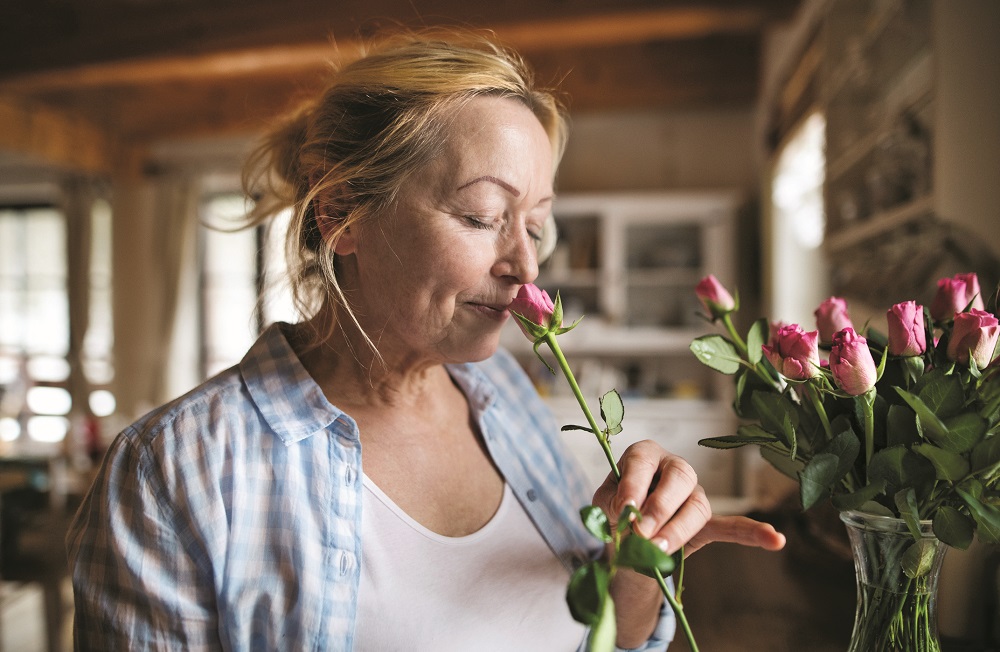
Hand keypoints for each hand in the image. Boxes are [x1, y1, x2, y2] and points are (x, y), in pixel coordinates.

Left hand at [592, 439, 785, 554]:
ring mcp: (694, 494)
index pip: (642, 461)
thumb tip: (627, 520)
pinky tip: (774, 539)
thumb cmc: (615, 508)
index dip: (632, 484)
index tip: (623, 510)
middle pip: (679, 477)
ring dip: (678, 529)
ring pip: (696, 506)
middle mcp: (674, 468)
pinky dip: (751, 533)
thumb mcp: (603, 503)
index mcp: (646, 455)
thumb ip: (612, 506)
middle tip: (641, 531)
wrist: (626, 531)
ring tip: (658, 550)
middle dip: (660, 505)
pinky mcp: (706, 522)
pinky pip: (731, 526)